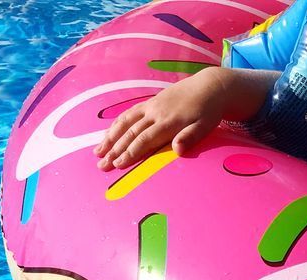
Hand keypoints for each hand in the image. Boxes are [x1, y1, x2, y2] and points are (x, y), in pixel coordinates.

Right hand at [95, 68, 229, 169]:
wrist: (209, 86)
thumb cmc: (208, 111)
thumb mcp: (205, 126)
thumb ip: (190, 137)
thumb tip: (177, 150)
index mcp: (168, 122)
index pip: (144, 140)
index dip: (130, 153)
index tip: (118, 165)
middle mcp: (155, 113)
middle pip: (130, 133)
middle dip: (114, 150)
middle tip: (101, 165)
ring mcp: (151, 106)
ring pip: (125, 123)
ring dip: (110, 138)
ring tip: (97, 152)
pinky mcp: (150, 103)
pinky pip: (129, 114)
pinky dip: (116, 125)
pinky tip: (108, 134)